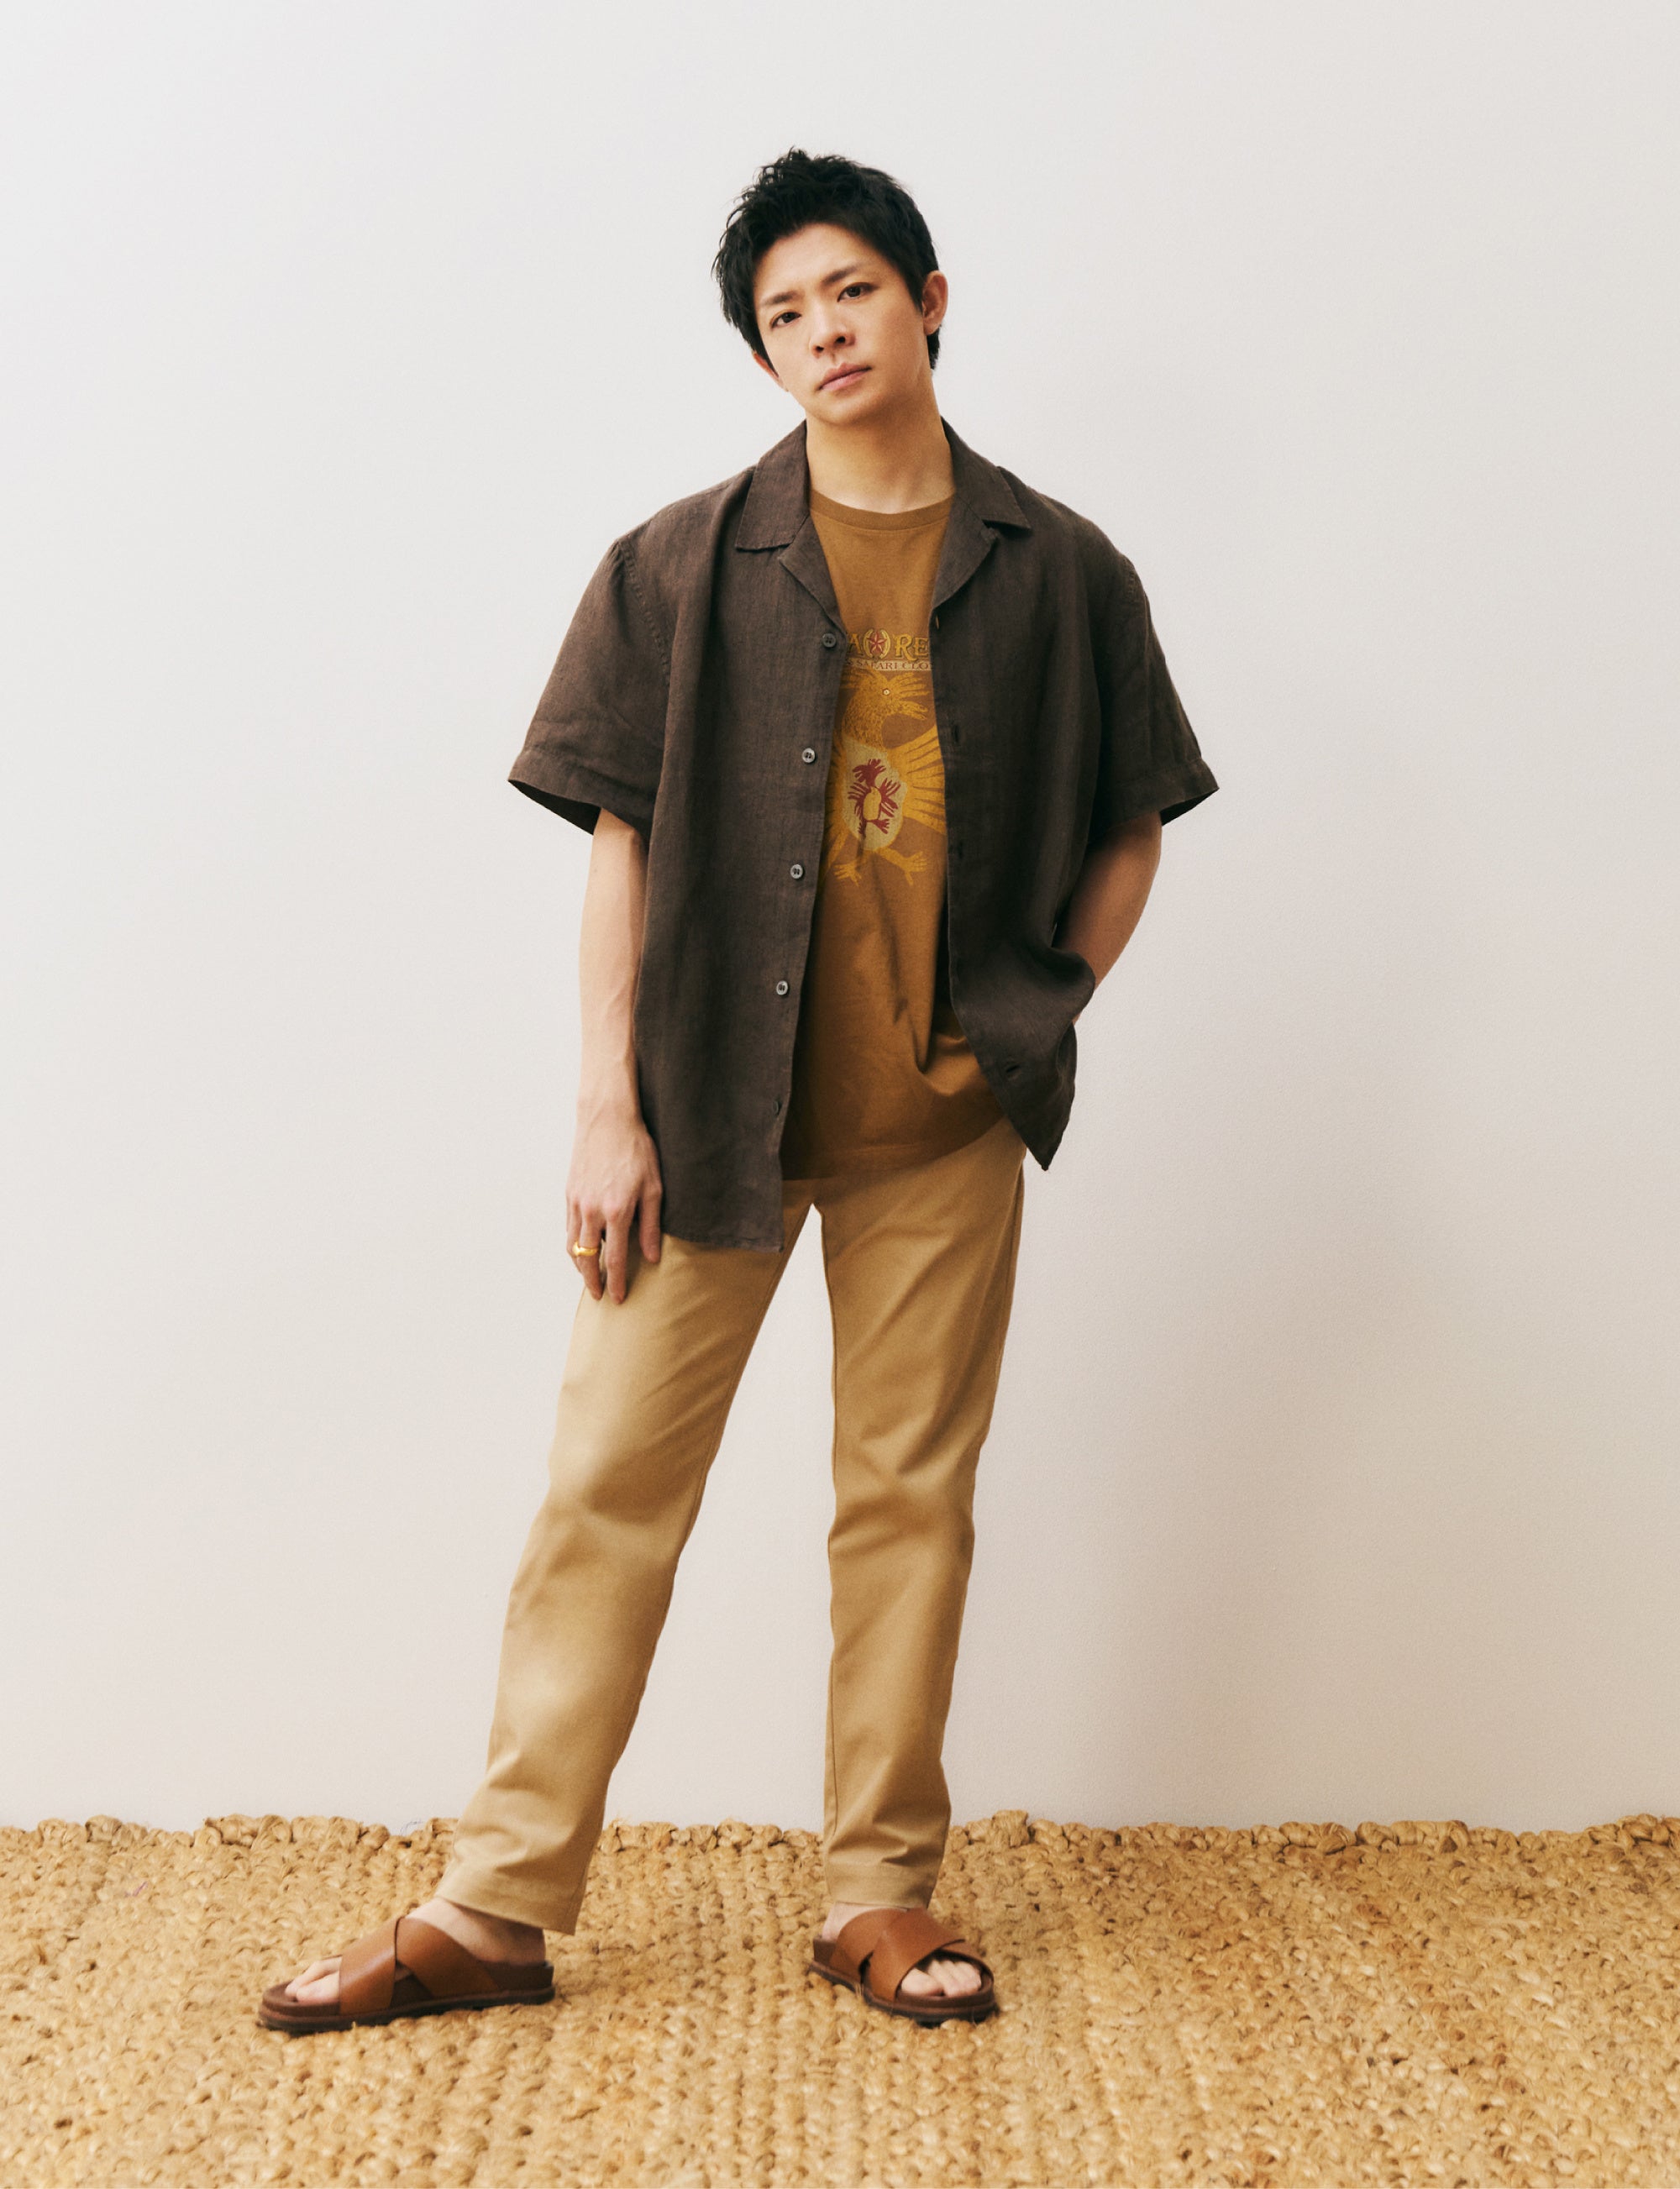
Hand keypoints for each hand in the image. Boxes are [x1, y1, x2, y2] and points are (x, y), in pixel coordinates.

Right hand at [568, 1105, 663, 1302]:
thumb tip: (652, 1257)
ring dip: (580, 1265)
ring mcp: (577, 1203)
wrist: (607, 1120)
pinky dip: (574, 1245)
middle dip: (593, 1281)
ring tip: (590, 1277)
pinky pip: (569, 1229)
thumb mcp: (654, 1188)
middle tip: (600, 1295)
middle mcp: (592, 1212)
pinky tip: (582, 1249)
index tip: (618, 1298)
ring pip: (573, 1246)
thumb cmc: (636, 1150)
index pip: (616, 1259)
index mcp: (617, 1212)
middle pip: (588, 1258)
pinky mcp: (569, 1194)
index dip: (616, 1282)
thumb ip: (651, 1225)